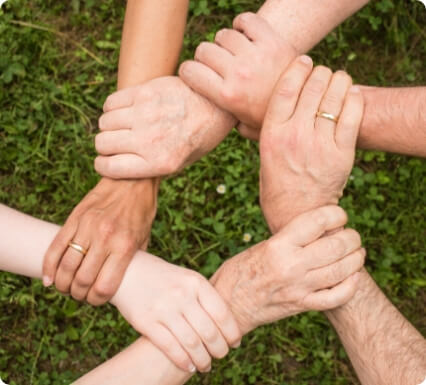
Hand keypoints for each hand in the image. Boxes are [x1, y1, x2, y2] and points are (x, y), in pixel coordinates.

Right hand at [42, 178, 157, 304]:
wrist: (132, 180)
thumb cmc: (141, 211)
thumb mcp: (144, 238)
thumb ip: (132, 261)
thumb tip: (122, 282)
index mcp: (125, 246)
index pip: (104, 287)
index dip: (97, 300)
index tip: (96, 300)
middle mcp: (105, 238)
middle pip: (82, 280)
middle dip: (79, 294)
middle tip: (80, 295)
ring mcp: (87, 227)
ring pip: (66, 266)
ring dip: (63, 284)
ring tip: (66, 287)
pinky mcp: (75, 218)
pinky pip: (56, 247)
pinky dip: (48, 266)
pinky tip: (49, 278)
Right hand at [94, 76, 235, 178]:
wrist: (216, 105)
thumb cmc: (198, 137)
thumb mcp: (181, 163)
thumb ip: (151, 167)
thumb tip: (119, 168)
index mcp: (160, 163)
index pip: (109, 167)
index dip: (103, 165)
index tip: (107, 161)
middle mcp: (150, 140)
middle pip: (102, 143)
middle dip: (105, 146)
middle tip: (117, 143)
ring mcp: (146, 114)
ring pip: (104, 122)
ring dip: (110, 126)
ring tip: (124, 125)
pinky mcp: (145, 92)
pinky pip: (111, 102)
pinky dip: (113, 108)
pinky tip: (126, 110)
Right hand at [110, 251, 241, 372]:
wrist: (129, 271)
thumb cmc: (164, 278)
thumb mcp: (187, 279)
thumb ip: (204, 297)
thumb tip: (227, 325)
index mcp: (196, 282)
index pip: (222, 313)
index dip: (232, 332)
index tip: (235, 343)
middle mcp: (182, 295)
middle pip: (209, 331)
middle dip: (220, 349)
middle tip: (221, 356)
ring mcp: (163, 308)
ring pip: (192, 343)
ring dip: (203, 360)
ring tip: (206, 365)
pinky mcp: (146, 322)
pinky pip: (170, 347)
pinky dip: (183, 361)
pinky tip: (189, 366)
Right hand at [179, 12, 296, 131]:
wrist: (307, 104)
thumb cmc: (272, 118)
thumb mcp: (246, 128)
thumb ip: (226, 122)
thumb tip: (212, 120)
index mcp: (227, 96)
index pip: (190, 71)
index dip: (188, 71)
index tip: (194, 73)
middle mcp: (238, 74)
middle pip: (204, 50)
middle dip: (205, 57)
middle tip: (216, 65)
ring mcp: (255, 55)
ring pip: (223, 35)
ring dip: (224, 43)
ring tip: (233, 53)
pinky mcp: (272, 41)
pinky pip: (246, 20)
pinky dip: (242, 24)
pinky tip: (245, 35)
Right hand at [211, 206, 363, 334]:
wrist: (228, 304)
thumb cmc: (240, 270)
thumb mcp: (262, 246)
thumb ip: (290, 239)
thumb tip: (320, 229)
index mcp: (278, 245)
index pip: (317, 221)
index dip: (336, 214)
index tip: (339, 215)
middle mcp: (291, 266)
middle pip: (336, 246)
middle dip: (352, 237)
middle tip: (352, 235)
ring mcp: (299, 288)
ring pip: (342, 270)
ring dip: (356, 259)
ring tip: (357, 252)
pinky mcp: (302, 305)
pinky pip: (336, 297)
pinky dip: (350, 286)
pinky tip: (353, 277)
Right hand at [259, 59, 363, 231]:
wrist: (297, 213)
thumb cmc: (276, 184)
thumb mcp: (263, 155)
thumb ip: (260, 131)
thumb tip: (250, 113)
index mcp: (272, 134)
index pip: (286, 88)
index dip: (297, 68)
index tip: (304, 60)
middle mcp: (295, 135)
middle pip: (313, 87)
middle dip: (320, 72)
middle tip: (323, 72)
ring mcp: (320, 144)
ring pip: (334, 97)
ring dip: (339, 81)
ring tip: (339, 79)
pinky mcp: (341, 154)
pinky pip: (352, 116)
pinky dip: (354, 99)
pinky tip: (352, 93)